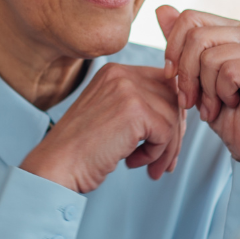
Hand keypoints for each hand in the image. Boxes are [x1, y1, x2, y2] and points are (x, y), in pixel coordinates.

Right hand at [20, 64, 186, 192]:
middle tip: (164, 161)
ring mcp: (128, 89)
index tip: (162, 141)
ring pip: (173, 117)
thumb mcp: (111, 116)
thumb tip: (183, 115)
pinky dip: (156, 154)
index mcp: (115, 72)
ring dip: (166, 148)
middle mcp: (121, 73)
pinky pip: (167, 132)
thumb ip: (140, 107)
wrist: (56, 166)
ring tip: (147, 166)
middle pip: (173, 98)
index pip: (163, 85)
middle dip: (174, 133)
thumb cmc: (82, 150)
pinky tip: (133, 163)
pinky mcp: (135, 110)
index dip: (169, 115)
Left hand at [156, 6, 239, 175]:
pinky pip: (229, 72)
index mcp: (238, 30)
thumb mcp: (195, 77)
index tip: (172, 78)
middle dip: (186, 75)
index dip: (173, 49)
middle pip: (198, 37)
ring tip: (215, 106)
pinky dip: (222, 94)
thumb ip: (182, 44)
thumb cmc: (226, 114)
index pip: (191, 18)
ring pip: (211, 57)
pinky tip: (233, 104)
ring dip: (205, 91)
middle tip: (192, 101)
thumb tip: (162, 9)